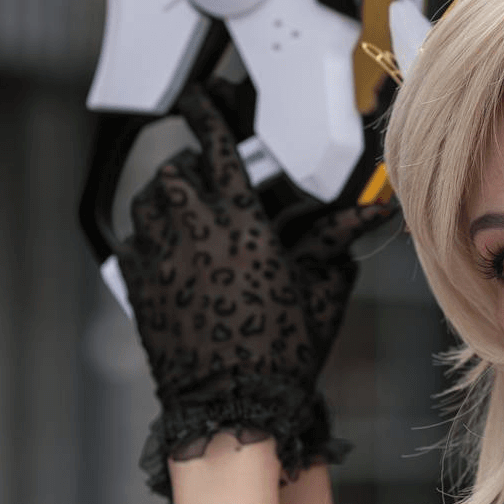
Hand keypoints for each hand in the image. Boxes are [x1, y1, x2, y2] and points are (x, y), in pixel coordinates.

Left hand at [115, 87, 396, 496]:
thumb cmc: (282, 353)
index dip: (207, 113)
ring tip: (181, 205)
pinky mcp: (141, 288)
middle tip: (202, 171)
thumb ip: (336, 245)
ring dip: (164, 196)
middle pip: (176, 170)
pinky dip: (148, 235)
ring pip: (147, 201)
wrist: (231, 406)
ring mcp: (162, 259)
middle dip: (188, 164)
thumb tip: (369, 217)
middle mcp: (195, 232)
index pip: (218, 147)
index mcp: (242, 224)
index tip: (199, 98)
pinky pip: (134, 241)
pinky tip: (166, 247)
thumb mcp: (319, 292)